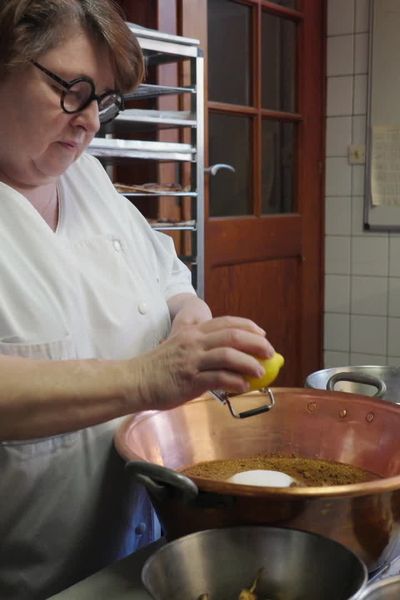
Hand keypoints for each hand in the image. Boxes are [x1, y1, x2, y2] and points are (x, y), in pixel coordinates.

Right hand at [128, 316, 273, 411]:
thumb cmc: (159, 367)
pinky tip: (243, 386)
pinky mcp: (190, 379)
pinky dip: (234, 381)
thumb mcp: (179, 346)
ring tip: (260, 372)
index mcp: (194, 332)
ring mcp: (192, 360)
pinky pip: (218, 378)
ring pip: (228, 355)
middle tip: (270, 353)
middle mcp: (194, 342)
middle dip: (256, 343)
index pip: (227, 322)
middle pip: (233, 335)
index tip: (263, 335)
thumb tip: (229, 355)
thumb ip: (200, 345)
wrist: (137, 381)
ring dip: (249, 363)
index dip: (249, 326)